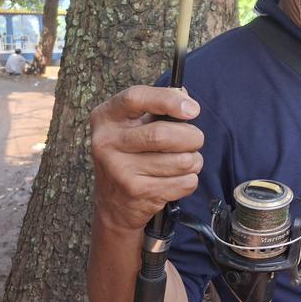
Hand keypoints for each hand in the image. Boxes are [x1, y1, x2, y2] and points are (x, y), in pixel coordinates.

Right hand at [90, 86, 204, 231]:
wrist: (113, 203)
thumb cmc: (132, 154)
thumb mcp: (133, 125)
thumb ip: (158, 107)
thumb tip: (187, 99)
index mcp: (105, 117)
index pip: (135, 98)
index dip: (168, 100)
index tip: (193, 109)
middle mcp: (106, 142)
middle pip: (163, 134)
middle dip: (192, 137)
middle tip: (195, 140)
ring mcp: (120, 170)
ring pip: (181, 161)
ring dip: (194, 161)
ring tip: (184, 161)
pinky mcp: (137, 192)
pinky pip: (185, 182)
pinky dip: (190, 180)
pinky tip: (176, 179)